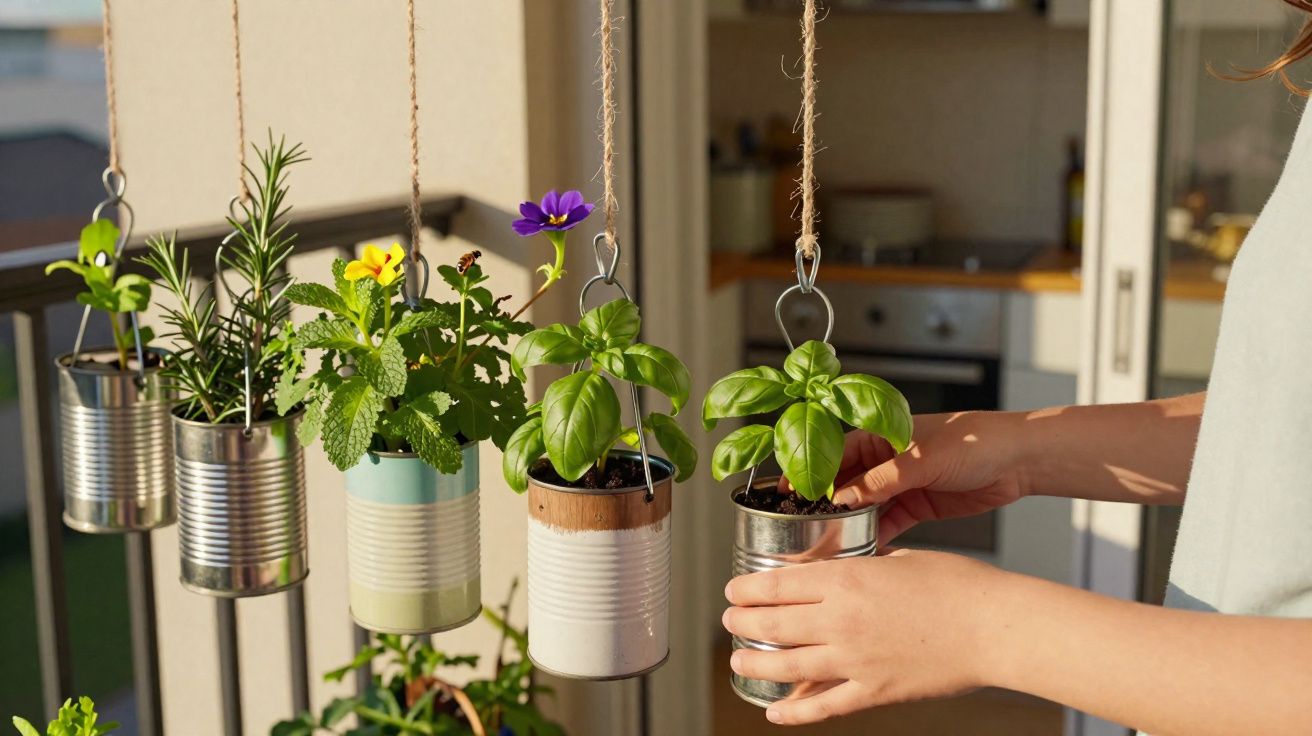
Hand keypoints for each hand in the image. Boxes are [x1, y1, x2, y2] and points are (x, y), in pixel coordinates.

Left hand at [723, 550, 1011, 724]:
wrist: (993, 626)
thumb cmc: (957, 585)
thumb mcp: (900, 559)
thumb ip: (863, 569)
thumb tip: (841, 577)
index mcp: (846, 579)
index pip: (778, 585)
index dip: (747, 589)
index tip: (733, 590)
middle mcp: (841, 619)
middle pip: (772, 623)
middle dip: (741, 623)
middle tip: (729, 621)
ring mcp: (854, 658)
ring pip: (786, 664)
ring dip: (754, 662)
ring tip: (738, 660)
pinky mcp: (873, 690)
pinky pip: (823, 705)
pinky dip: (793, 711)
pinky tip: (775, 711)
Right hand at [824, 412, 1030, 543]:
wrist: (1017, 460)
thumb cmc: (974, 441)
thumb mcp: (921, 459)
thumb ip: (881, 480)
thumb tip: (843, 498)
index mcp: (881, 434)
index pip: (836, 452)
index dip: (813, 471)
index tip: (792, 492)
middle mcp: (886, 459)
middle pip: (846, 482)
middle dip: (827, 503)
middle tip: (807, 524)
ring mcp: (900, 484)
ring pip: (865, 505)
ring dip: (850, 522)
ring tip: (830, 541)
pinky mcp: (917, 505)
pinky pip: (888, 522)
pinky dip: (875, 535)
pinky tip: (863, 548)